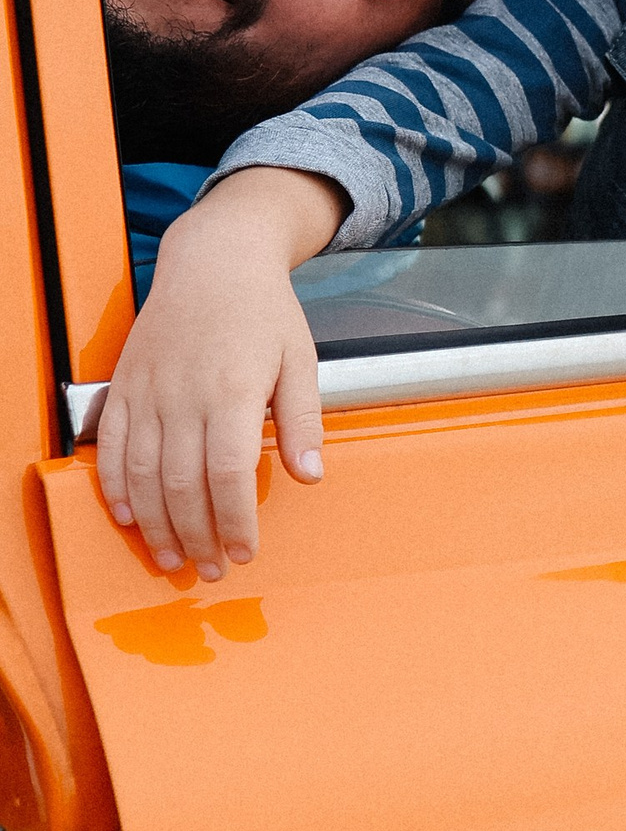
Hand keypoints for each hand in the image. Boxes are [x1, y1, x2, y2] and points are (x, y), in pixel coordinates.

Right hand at [95, 168, 348, 578]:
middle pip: (181, 484)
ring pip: (141, 473)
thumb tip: (310, 476)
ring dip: (156, 524)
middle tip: (212, 571)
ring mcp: (147, 391)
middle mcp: (182, 394)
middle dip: (197, 536)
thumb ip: (302, 421)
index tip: (246, 552)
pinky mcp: (124, 386)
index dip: (235, 521)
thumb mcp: (301, 360)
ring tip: (173, 558)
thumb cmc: (263, 311)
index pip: (229, 474)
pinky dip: (115, 486)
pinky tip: (129, 517)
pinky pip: (110, 446)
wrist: (213, 260)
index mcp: (231, 391)